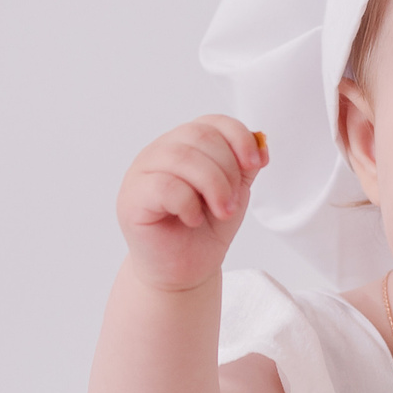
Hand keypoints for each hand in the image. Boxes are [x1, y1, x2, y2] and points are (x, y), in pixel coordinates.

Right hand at [116, 115, 267, 291]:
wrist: (184, 270)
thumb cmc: (204, 230)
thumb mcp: (234, 192)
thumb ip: (244, 165)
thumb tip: (260, 142)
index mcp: (184, 145)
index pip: (212, 122)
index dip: (238, 137)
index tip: (255, 164)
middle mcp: (161, 152)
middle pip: (199, 136)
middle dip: (227, 169)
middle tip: (231, 203)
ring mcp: (142, 172)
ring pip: (182, 157)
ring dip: (213, 186)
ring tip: (220, 211)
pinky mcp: (132, 198)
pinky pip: (165, 186)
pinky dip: (188, 204)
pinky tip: (192, 219)